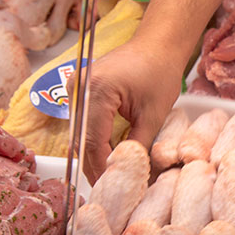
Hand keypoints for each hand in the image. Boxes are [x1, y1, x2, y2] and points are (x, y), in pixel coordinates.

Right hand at [71, 39, 184, 183]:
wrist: (156, 45)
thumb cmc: (159, 71)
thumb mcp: (153, 114)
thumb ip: (140, 146)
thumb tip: (134, 175)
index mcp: (95, 90)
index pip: (93, 141)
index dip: (102, 168)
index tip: (112, 189)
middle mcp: (78, 88)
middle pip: (80, 140)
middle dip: (95, 166)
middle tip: (110, 189)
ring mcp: (75, 88)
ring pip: (79, 134)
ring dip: (93, 156)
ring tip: (110, 177)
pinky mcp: (79, 91)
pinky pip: (83, 124)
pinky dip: (94, 141)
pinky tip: (108, 156)